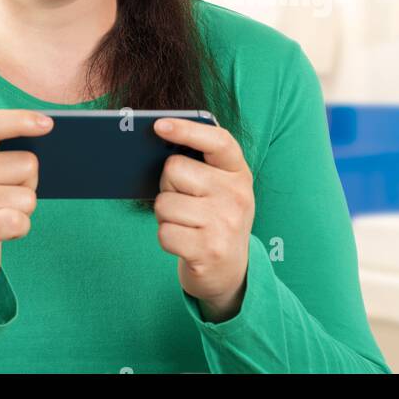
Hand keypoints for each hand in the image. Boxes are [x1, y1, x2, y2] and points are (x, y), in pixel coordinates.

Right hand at [0, 109, 51, 310]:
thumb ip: (10, 155)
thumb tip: (53, 146)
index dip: (19, 120)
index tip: (49, 124)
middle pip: (27, 164)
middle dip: (29, 182)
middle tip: (5, 197)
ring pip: (28, 196)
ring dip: (24, 210)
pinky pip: (20, 221)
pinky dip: (20, 229)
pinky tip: (1, 232)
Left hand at [152, 117, 254, 321]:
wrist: (231, 272)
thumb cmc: (215, 220)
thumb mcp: (219, 189)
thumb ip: (200, 164)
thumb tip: (159, 141)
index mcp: (239, 173)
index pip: (217, 141)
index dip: (187, 129)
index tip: (159, 125)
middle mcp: (237, 195)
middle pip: (174, 169)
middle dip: (168, 185)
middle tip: (184, 201)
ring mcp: (225, 223)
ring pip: (164, 203)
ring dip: (165, 215)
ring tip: (185, 224)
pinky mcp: (209, 250)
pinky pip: (164, 232)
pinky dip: (166, 238)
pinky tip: (183, 242)